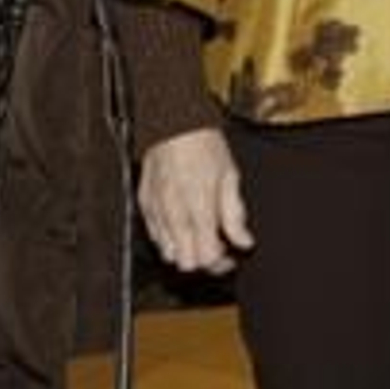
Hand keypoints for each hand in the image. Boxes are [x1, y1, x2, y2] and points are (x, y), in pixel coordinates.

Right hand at [137, 126, 252, 273]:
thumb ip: (235, 213)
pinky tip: (184, 224)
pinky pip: (156, 237)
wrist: (174, 125)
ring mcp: (157, 213)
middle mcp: (175, 216)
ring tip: (200, 235)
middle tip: (218, 247)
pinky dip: (171, 239)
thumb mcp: (230, 175)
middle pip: (186, 263)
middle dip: (204, 260)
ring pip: (169, 254)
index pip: (206, 257)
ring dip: (186, 251)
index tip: (230, 256)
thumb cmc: (204, 145)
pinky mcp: (145, 207)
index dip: (221, 263)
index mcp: (199, 209)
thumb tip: (244, 241)